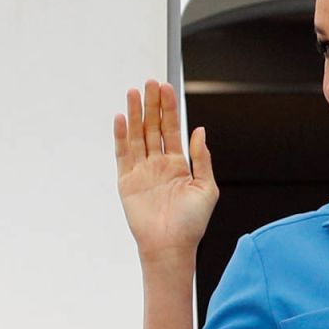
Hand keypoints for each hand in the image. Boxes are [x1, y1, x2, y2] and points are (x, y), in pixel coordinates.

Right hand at [114, 80, 217, 263]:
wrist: (172, 247)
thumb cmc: (192, 222)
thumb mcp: (207, 187)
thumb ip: (202, 158)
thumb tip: (200, 131)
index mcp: (180, 164)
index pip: (173, 129)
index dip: (169, 109)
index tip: (166, 88)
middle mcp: (159, 164)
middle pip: (154, 127)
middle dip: (152, 105)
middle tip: (150, 82)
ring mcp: (142, 172)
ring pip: (137, 136)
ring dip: (136, 114)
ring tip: (134, 92)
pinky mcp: (127, 182)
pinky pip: (123, 155)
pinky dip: (121, 136)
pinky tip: (122, 118)